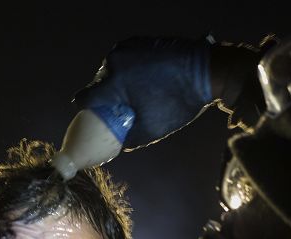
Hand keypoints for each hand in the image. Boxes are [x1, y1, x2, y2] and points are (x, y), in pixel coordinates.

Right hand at [73, 36, 213, 149]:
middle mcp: (115, 61)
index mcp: (114, 82)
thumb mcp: (152, 129)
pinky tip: (144, 80)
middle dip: (106, 97)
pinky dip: (128, 70)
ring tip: (135, 95)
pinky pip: (124, 59)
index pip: (84, 98)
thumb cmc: (178, 102)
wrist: (206, 70)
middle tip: (122, 109)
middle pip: (98, 84)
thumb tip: (119, 144)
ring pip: (111, 70)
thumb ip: (129, 139)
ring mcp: (126, 48)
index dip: (86, 111)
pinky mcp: (137, 41)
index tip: (95, 118)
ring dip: (118, 83)